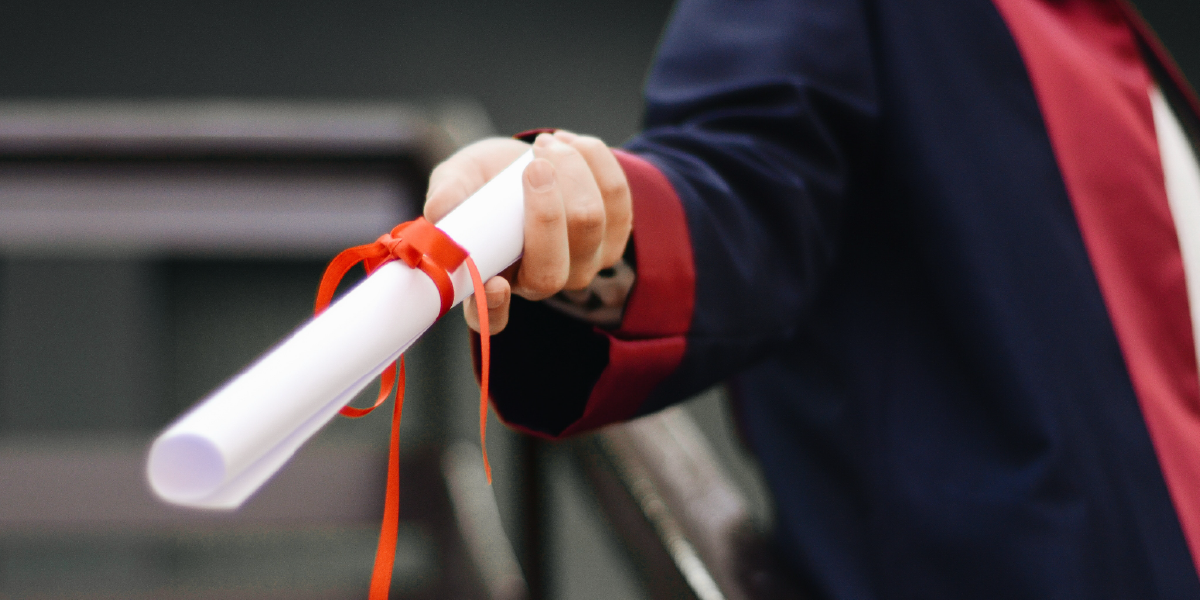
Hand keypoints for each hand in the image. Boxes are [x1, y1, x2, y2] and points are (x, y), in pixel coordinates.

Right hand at [424, 131, 632, 333]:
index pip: (492, 317)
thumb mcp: (458, 179)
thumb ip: (448, 194)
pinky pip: (617, 197)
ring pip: (590, 223)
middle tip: (533, 165)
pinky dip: (594, 160)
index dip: (495, 308)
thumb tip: (439, 211)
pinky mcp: (615, 234)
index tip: (494, 284)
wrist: (528, 159)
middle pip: (552, 269)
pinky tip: (570, 143)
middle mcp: (541, 283)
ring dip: (571, 171)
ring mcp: (584, 263)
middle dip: (546, 210)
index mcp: (494, 282)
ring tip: (544, 144)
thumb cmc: (485, 179)